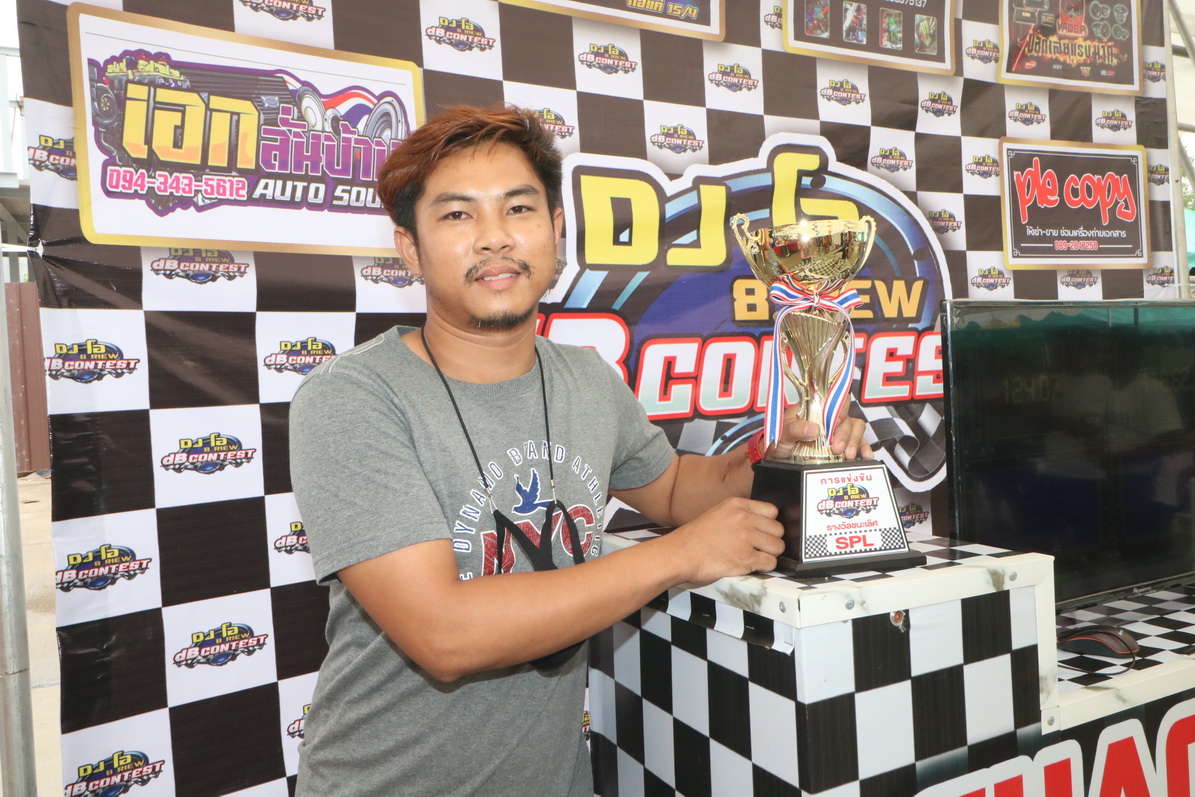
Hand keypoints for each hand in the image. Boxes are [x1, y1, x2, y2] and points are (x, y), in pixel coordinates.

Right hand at [664, 497, 784, 585]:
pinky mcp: (746, 558)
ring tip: (757, 556)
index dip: (769, 523)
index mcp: (736, 505)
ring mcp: (746, 538)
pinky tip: (753, 565)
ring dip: (770, 554)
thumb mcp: (717, 514)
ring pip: (778, 546)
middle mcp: (743, 519)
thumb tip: (758, 523)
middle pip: (778, 529)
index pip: (771, 510)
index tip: (764, 531)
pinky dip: (765, 566)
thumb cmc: (694, 538)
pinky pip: (771, 562)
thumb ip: (739, 515)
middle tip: (760, 546)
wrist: (679, 554)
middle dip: (771, 540)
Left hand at [767, 404, 871, 460]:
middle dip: (845, 434)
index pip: (834, 399)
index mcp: (816, 409)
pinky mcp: (842, 445)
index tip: (835, 424)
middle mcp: (829, 418)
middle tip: (837, 449)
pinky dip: (864, 449)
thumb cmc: (780, 439)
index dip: (839, 409)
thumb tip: (815, 429)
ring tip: (848, 456)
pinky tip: (865, 457)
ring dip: (855, 441)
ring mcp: (837, 431)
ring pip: (856, 429)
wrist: (778, 457)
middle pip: (847, 418)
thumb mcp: (783, 433)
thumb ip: (796, 429)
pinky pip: (859, 443)